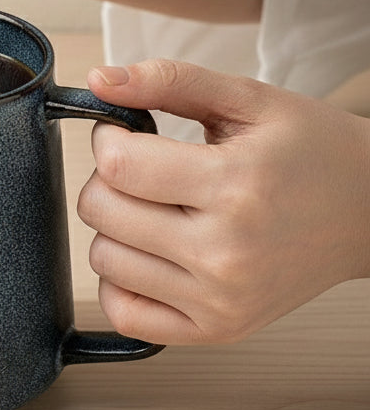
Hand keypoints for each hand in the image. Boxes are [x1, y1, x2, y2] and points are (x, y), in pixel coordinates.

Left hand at [77, 60, 369, 344]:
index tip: (123, 134)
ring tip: (156, 209)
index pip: (119, 166)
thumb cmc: (311, 152)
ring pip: (103, 259)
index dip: (107, 140)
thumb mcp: (249, 99)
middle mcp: (226, 252)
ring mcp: (219, 300)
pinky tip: (151, 252)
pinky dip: (121, 279)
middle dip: (107, 180)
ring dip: (114, 228)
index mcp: (236, 186)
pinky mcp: (215, 329)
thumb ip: (170, 81)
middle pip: (102, 211)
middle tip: (143, 170)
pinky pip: (124, 312)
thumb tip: (98, 80)